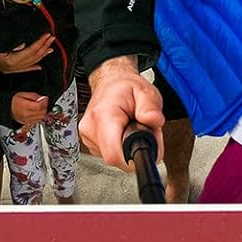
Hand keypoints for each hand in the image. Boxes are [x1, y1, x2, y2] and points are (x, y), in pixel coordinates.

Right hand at [0, 33, 53, 73]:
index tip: (47, 35)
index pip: (30, 51)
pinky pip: (24, 68)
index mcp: (11, 61)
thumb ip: (11, 45)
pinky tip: (39, 66)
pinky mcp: (8, 69)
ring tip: (49, 49)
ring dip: (41, 56)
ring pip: (30, 63)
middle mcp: (12, 67)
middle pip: (32, 57)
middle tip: (51, 39)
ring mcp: (10, 69)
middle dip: (43, 48)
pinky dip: (33, 67)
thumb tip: (23, 45)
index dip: (40, 43)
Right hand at [10, 92, 48, 131]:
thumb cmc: (15, 101)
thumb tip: (42, 98)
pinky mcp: (28, 124)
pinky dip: (40, 116)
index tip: (45, 98)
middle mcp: (26, 114)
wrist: (9, 109)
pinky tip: (37, 112)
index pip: (39, 106)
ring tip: (39, 107)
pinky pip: (38, 121)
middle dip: (44, 106)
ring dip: (43, 112)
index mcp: (24, 106)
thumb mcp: (23, 94)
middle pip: (42, 112)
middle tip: (42, 102)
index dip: (44, 102)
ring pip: (41, 117)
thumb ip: (34, 96)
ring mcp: (27, 120)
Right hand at [78, 57, 164, 171]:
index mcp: (104, 115)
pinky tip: (122, 132)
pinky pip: (108, 153)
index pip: (113, 154)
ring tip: (131, 128)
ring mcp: (88, 136)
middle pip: (116, 158)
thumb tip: (154, 120)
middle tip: (142, 130)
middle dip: (134, 150)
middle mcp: (91, 127)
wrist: (111, 83)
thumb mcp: (146, 92)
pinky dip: (119, 146)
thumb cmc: (127, 88)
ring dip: (127, 148)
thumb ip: (151, 106)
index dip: (133, 158)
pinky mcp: (90, 141)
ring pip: (113, 157)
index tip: (145, 146)